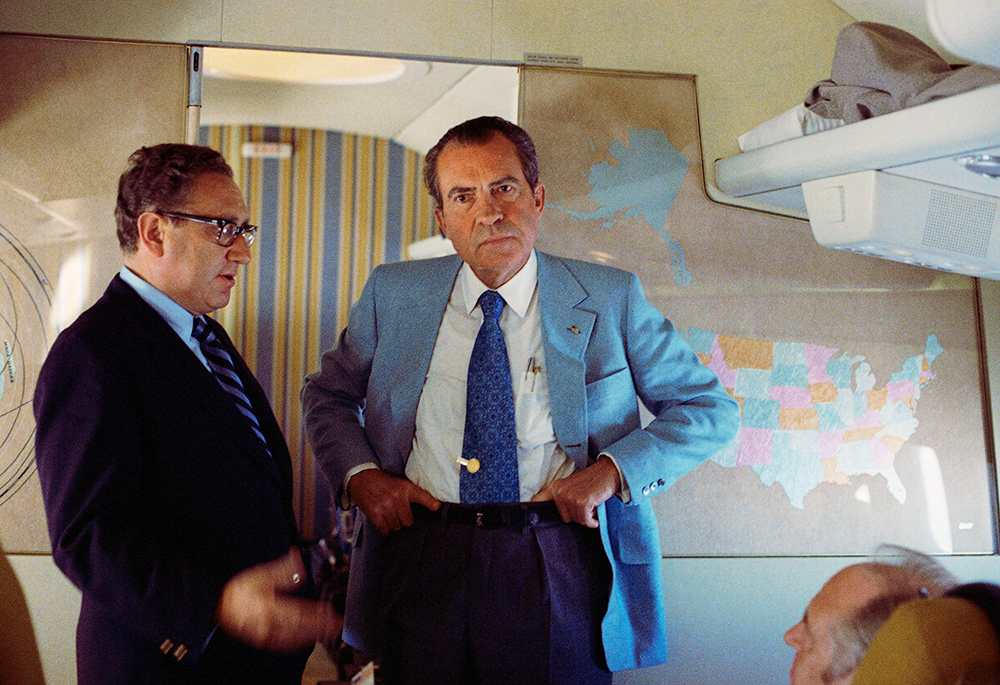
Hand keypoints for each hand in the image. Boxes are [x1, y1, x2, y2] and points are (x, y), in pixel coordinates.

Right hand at [214, 547, 342, 651]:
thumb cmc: (236, 590)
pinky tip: (306, 639)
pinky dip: (297, 642)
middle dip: (321, 626)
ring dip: (312, 635)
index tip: (331, 613)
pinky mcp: (261, 639)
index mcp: (269, 606)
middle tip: (337, 625)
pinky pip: (282, 644)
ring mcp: (264, 633)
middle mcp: (268, 623)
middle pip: (300, 627)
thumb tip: (297, 558)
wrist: (215, 605)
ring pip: (293, 637)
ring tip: (327, 631)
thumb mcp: (260, 574)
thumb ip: (282, 569)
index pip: (300, 612)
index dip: (317, 614)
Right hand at [348, 468, 440, 534]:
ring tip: (390, 517)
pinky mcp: (375, 513)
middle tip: (400, 516)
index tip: (436, 507)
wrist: (363, 478)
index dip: (431, 503)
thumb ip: (414, 495)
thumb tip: (431, 509)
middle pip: (408, 522)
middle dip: (405, 521)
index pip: (422, 496)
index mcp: (406, 488)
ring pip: (397, 527)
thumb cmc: (385, 483)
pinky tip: (385, 523)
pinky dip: (386, 530)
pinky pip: (385, 530)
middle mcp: (397, 497)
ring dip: (395, 526)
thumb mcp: (402, 484)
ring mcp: (386, 506)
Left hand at [531, 456, 620, 527]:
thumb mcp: (572, 487)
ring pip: (577, 520)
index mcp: (555, 487)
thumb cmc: (591, 483)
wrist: (608, 472)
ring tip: (592, 503)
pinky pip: (586, 521)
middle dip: (577, 515)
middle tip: (586, 503)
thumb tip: (552, 515)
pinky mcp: (581, 502)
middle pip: (564, 518)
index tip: (525, 520)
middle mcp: (560, 492)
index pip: (538, 500)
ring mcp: (570, 497)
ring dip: (587, 516)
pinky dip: (593, 520)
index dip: (531, 510)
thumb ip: (561, 499)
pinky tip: (596, 508)